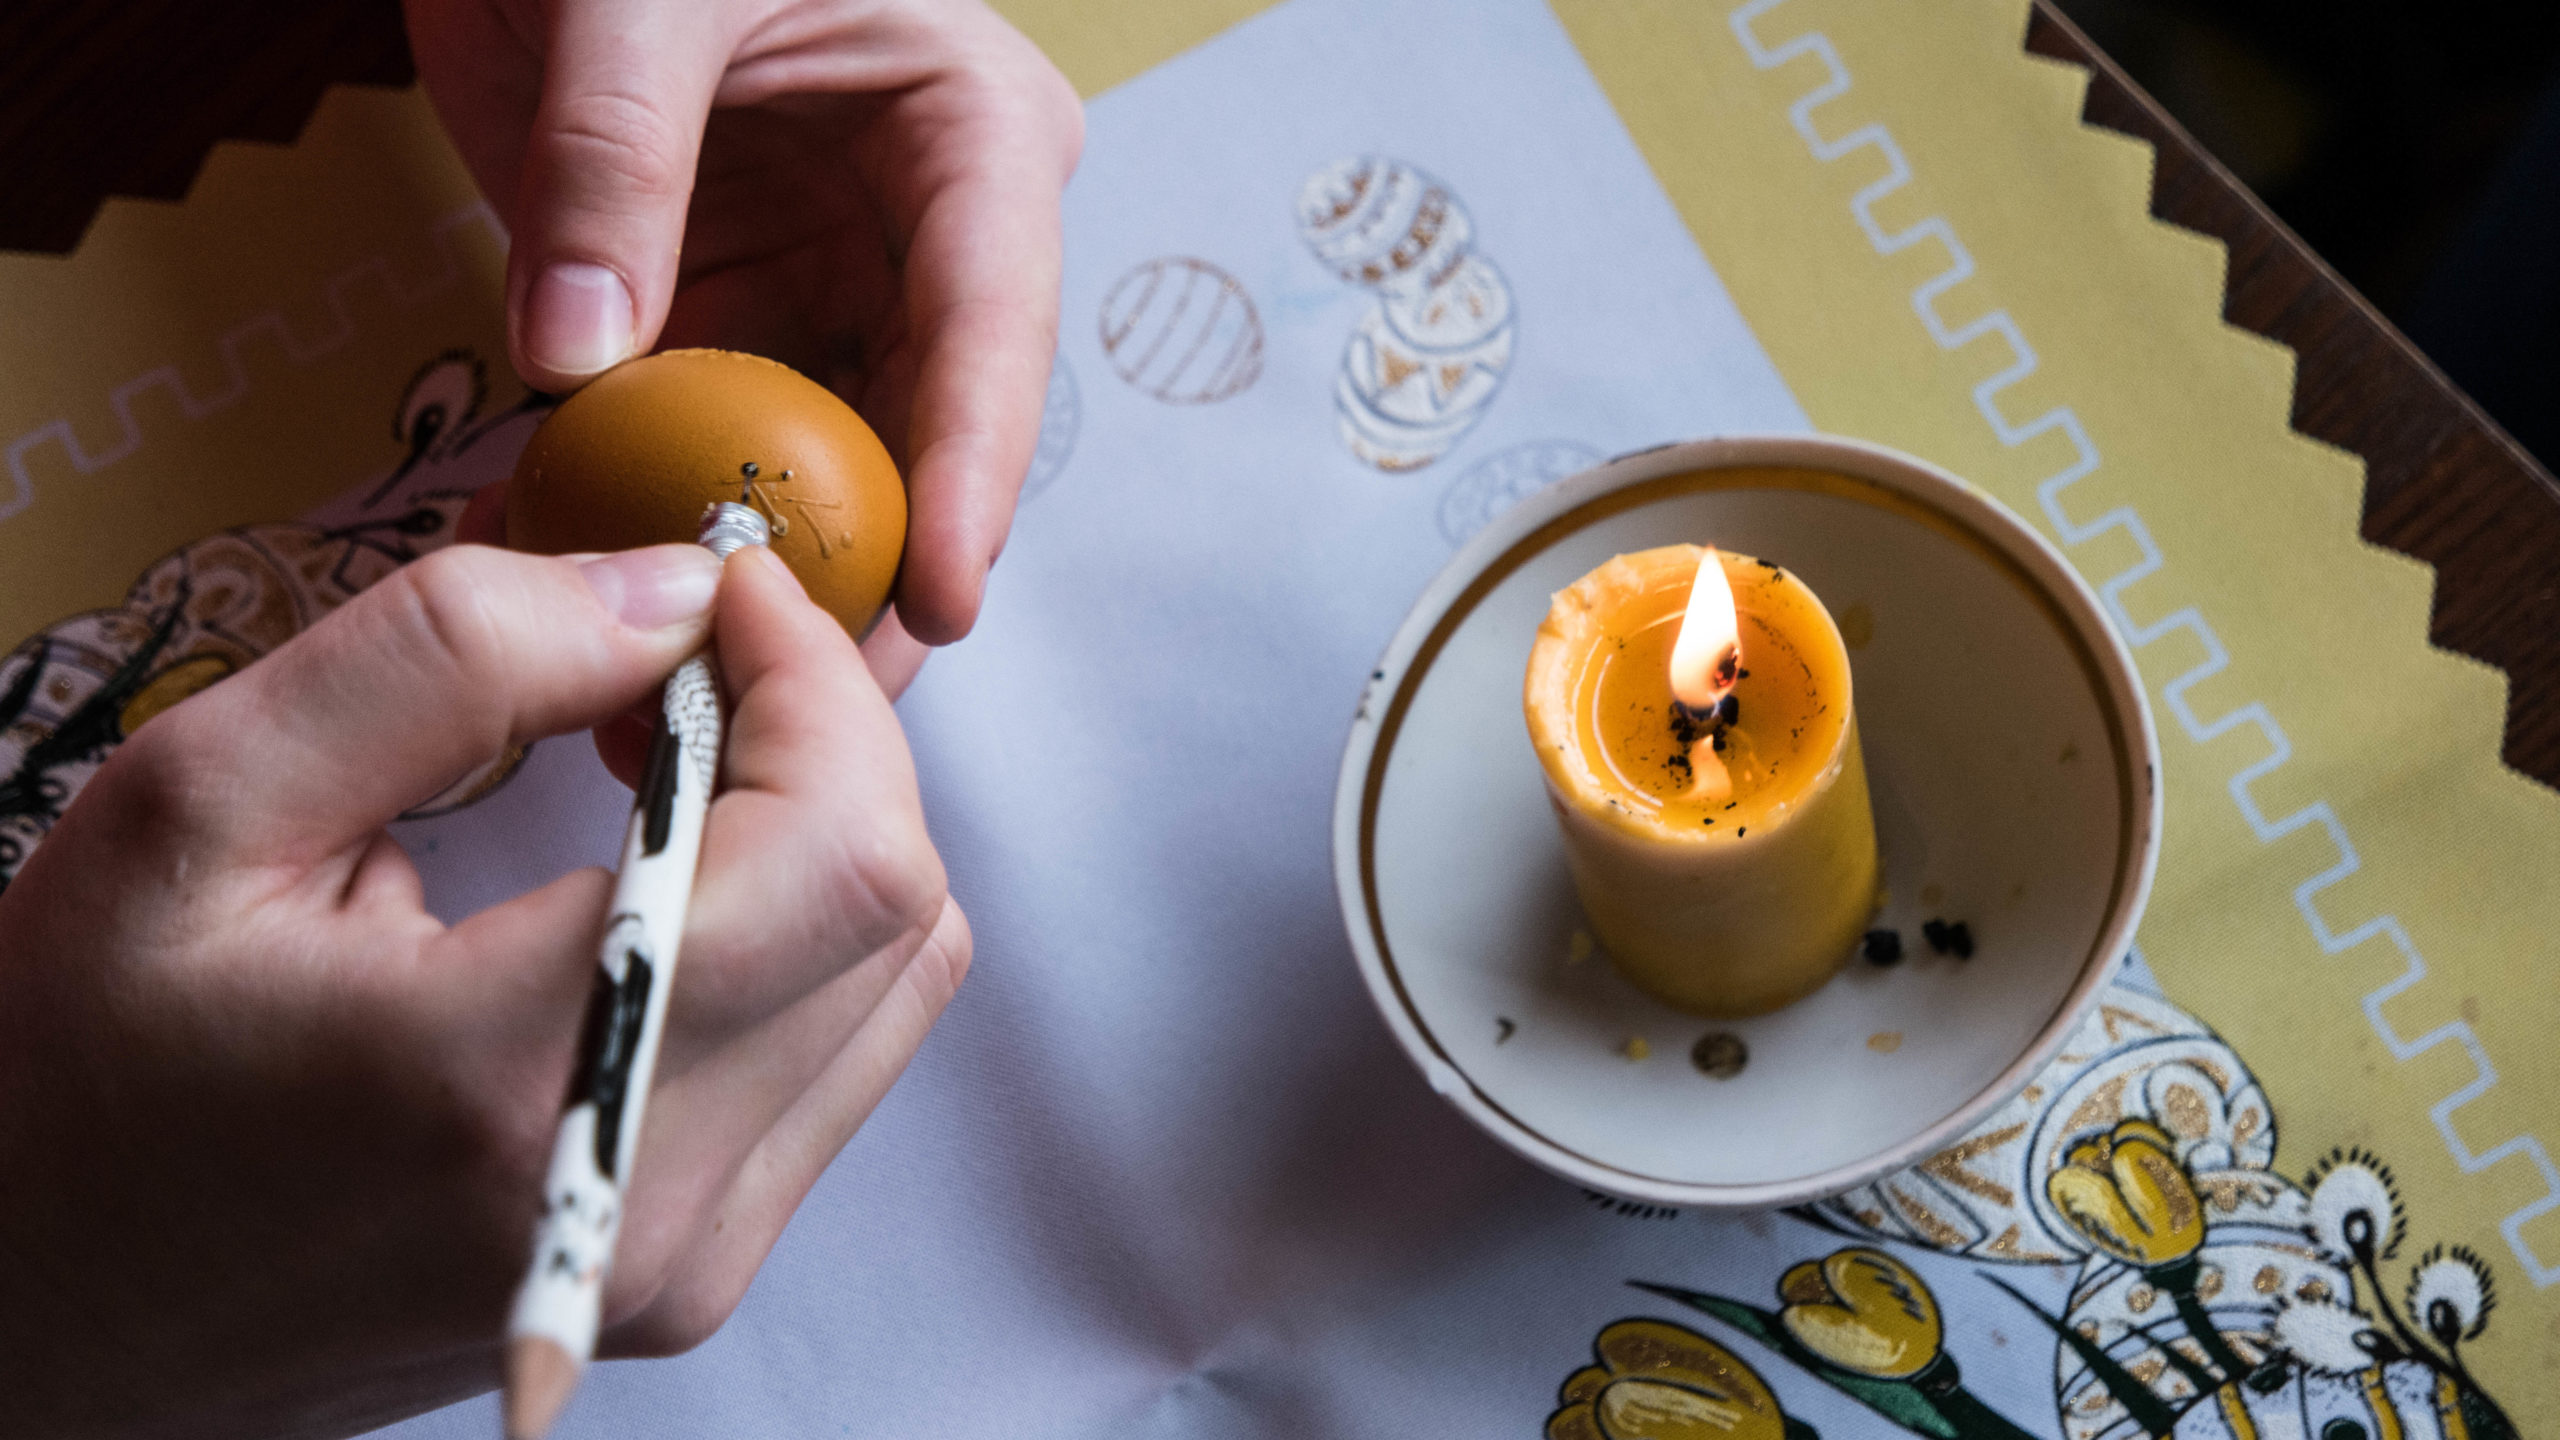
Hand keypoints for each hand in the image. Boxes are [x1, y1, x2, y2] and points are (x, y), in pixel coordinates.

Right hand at [0, 543, 967, 1437]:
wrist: (50, 1317)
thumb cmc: (82, 1074)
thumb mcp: (198, 807)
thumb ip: (446, 662)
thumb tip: (675, 590)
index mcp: (516, 1080)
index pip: (843, 857)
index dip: (821, 686)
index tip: (727, 593)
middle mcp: (644, 1199)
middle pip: (900, 908)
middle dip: (826, 737)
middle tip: (675, 663)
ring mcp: (684, 1256)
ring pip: (899, 977)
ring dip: (822, 824)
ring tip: (657, 760)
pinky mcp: (689, 1269)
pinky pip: (842, 1051)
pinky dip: (801, 924)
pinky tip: (666, 873)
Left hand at [407, 0, 1084, 643]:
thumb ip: (608, 163)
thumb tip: (578, 356)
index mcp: (970, 140)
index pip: (992, 330)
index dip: (972, 474)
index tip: (941, 599)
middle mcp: (926, 236)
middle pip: (925, 437)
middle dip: (867, 580)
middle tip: (800, 706)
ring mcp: (831, 288)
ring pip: (825, 471)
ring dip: (756, 582)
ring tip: (684, 699)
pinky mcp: (734, 318)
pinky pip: (707, 445)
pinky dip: (646, 518)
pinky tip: (585, 593)